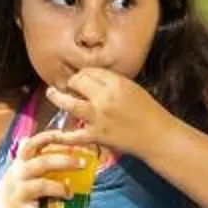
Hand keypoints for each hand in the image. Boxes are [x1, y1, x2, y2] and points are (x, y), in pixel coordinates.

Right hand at [0, 128, 98, 207]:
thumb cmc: (15, 189)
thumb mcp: (19, 170)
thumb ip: (33, 157)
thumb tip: (46, 136)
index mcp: (21, 164)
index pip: (32, 145)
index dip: (47, 137)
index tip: (63, 134)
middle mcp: (19, 175)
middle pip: (42, 163)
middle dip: (64, 161)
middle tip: (82, 164)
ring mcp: (19, 194)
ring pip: (41, 186)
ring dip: (59, 188)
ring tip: (70, 194)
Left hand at [49, 68, 167, 160]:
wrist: (156, 135)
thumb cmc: (147, 110)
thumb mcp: (131, 88)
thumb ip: (111, 81)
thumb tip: (90, 78)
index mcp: (115, 83)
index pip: (90, 71)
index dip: (83, 74)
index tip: (81, 78)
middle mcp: (104, 98)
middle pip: (77, 82)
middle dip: (71, 82)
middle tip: (69, 85)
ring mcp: (97, 117)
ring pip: (69, 104)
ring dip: (57, 97)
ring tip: (51, 93)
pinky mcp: (95, 136)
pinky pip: (73, 136)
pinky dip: (60, 136)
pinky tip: (50, 133)